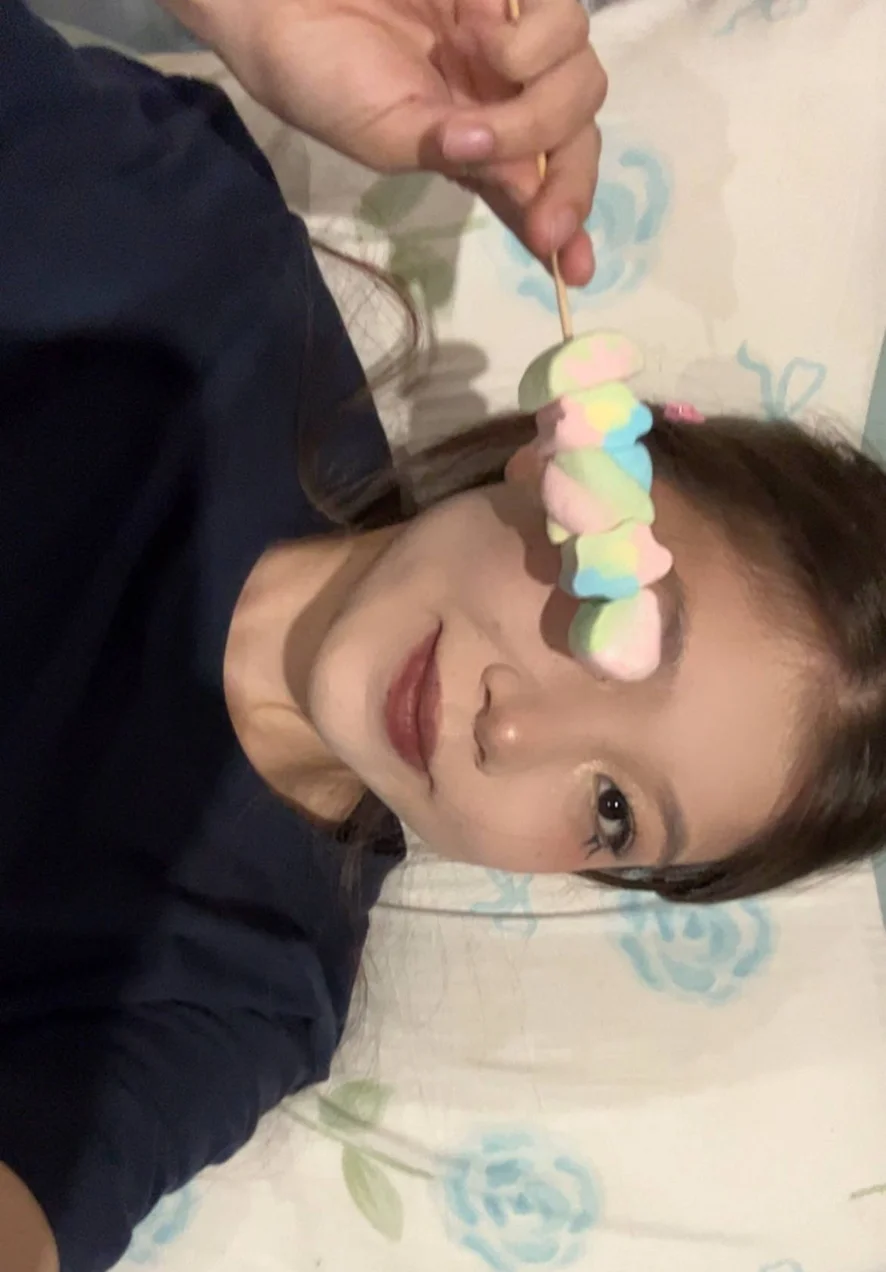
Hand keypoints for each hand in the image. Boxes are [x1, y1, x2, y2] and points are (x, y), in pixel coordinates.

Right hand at [163, 0, 604, 285]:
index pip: (531, 190)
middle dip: (568, 184)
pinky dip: (529, 40)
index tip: (575, 268)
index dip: (561, 227)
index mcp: (470, 147)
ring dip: (539, 104)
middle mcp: (500, 97)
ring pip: (581, 82)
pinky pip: (561, 20)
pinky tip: (475, 29)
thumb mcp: (384, 138)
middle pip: (575, 141)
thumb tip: (507, 168)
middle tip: (544, 220)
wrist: (280, 0)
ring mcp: (508, 43)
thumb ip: (448, 156)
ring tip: (473, 69)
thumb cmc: (319, 74)